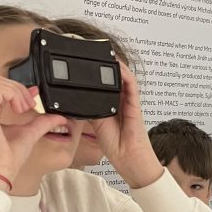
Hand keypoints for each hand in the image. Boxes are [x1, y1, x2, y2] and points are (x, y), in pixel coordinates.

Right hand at [0, 75, 66, 186]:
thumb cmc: (5, 159)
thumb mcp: (28, 134)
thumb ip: (40, 122)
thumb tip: (58, 117)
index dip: (17, 87)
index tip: (33, 95)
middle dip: (18, 88)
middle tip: (29, 105)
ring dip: (17, 92)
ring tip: (25, 108)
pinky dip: (14, 95)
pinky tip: (20, 109)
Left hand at [89, 64, 163, 188]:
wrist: (129, 158)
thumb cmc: (115, 146)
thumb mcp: (95, 124)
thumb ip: (88, 108)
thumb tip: (75, 97)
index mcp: (110, 106)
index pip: (103, 86)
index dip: (96, 75)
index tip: (84, 65)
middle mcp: (121, 102)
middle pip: (114, 79)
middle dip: (105, 66)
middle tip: (93, 54)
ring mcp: (129, 102)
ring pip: (123, 79)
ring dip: (116, 66)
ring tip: (106, 54)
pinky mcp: (135, 104)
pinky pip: (132, 85)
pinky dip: (125, 74)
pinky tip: (117, 65)